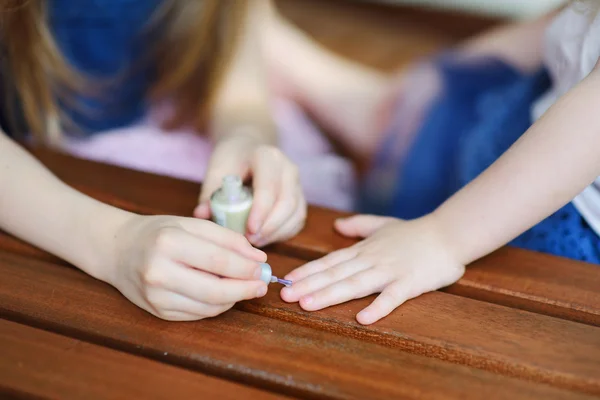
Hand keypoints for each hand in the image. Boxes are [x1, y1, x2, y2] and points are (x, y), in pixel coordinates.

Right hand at [108, 214, 268, 320]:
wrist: (117, 250)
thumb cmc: (158, 233)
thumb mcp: (191, 224)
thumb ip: (227, 238)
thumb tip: (258, 258)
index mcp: (168, 243)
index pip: (218, 261)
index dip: (246, 267)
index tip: (264, 267)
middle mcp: (159, 272)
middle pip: (215, 290)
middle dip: (245, 289)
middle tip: (261, 285)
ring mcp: (156, 297)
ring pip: (209, 307)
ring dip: (233, 299)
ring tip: (244, 287)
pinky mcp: (158, 312)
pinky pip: (198, 314)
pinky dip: (217, 306)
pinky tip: (223, 294)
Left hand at [194, 135, 306, 246]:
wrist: (249, 149)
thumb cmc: (232, 160)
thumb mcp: (217, 170)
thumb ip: (209, 192)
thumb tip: (201, 214)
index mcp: (267, 157)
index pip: (269, 186)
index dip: (261, 210)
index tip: (249, 229)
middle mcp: (288, 168)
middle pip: (286, 203)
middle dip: (269, 227)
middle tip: (249, 241)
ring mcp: (297, 183)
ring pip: (295, 214)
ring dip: (276, 233)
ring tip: (254, 242)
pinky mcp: (300, 198)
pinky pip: (297, 220)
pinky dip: (282, 233)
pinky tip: (265, 238)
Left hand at [280, 214, 463, 324]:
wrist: (449, 233)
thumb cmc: (415, 232)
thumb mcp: (382, 225)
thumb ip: (358, 226)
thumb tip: (337, 226)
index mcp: (364, 250)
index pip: (330, 261)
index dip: (308, 270)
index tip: (287, 279)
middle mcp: (371, 260)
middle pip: (336, 274)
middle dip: (309, 285)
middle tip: (285, 295)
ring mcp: (390, 271)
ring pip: (356, 284)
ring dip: (331, 294)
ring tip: (308, 304)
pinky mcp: (410, 283)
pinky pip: (393, 297)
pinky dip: (378, 307)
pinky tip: (363, 319)